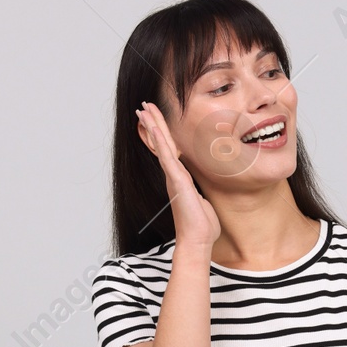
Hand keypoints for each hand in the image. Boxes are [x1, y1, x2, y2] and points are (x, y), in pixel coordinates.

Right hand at [137, 101, 220, 254]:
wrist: (197, 240)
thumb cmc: (202, 226)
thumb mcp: (203, 202)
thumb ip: (199, 193)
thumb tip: (201, 193)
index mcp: (180, 178)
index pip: (170, 150)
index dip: (162, 133)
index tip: (155, 118)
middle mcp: (174, 175)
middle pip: (162, 143)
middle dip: (153, 123)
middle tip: (143, 106)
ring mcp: (174, 177)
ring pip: (161, 145)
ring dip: (153, 125)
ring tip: (143, 109)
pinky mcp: (177, 181)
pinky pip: (167, 156)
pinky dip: (160, 141)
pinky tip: (154, 127)